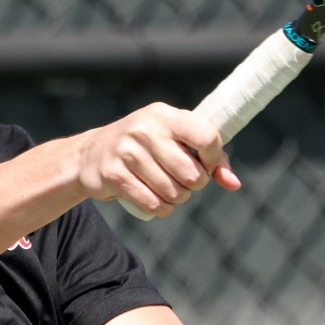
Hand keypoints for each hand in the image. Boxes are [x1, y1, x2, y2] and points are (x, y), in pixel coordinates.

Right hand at [71, 103, 239, 216]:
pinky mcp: (114, 175)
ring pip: (174, 192)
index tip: (206, 164)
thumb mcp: (174, 140)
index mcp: (165, 115)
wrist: (90, 154)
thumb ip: (210, 158)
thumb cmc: (145, 146)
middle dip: (194, 185)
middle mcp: (145, 129)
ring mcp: (127, 152)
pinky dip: (161, 209)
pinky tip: (156, 199)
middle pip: (192, 174)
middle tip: (183, 180)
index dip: (214, 158)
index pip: (207, 136)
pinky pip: (153, 204)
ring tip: (168, 188)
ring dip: (177, 199)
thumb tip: (233, 184)